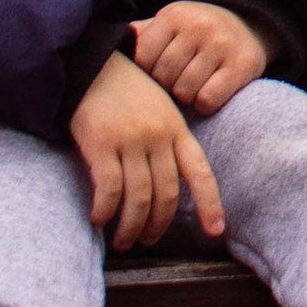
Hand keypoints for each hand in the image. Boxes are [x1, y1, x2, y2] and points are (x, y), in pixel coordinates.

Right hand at [68, 50, 224, 250]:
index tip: (215, 231)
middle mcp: (159, 136)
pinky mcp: (102, 144)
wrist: (92, 65)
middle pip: (166, 194)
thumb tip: (166, 188)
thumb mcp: (158, 111)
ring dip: (130, 227)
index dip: (209, 204)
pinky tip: (98, 219)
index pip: (200, 172)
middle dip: (157, 226)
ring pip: (139, 198)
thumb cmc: (125, 93)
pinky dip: (105, 210)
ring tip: (122, 241)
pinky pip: (109, 189)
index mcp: (177, 129)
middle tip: (145, 241)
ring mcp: (131, 140)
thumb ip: (166, 144)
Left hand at [130, 0, 269, 116]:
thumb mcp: (169, 24)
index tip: (158, 72)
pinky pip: (208, 99)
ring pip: (185, 91)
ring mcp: (222, 44)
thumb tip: (104, 44)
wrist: (249, 23)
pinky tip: (208, 92)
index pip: (143, 59)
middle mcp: (198, 25)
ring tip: (192, 86)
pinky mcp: (242, 65)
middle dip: (167, 86)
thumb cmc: (196, 32)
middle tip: (177, 81)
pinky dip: (204, 104)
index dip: (147, 73)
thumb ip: (141, 35)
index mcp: (174, 15)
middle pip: (164, 77)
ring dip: (186, 96)